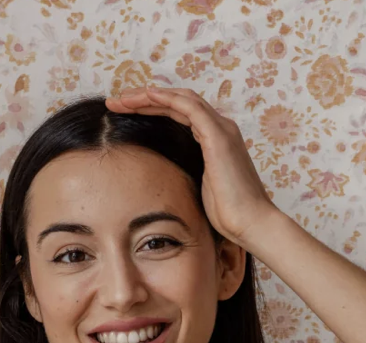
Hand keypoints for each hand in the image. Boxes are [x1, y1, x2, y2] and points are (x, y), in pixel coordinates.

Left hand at [105, 86, 278, 250]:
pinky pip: (188, 107)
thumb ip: (186, 176)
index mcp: (214, 141)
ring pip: (180, 99)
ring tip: (120, 99)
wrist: (251, 224)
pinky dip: (165, 98)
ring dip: (148, 96)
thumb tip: (163, 181)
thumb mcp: (199, 190)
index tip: (123, 115)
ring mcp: (221, 129)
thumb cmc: (228, 215)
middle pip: (177, 102)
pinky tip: (144, 97)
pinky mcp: (218, 136)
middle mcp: (219, 129)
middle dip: (144, 99)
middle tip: (115, 102)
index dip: (151, 111)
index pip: (179, 115)